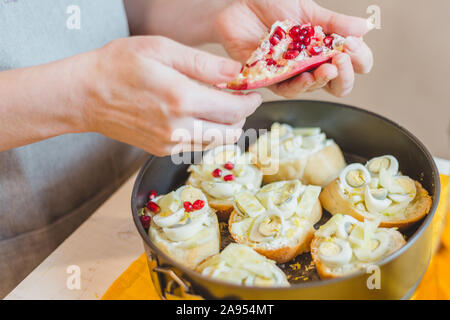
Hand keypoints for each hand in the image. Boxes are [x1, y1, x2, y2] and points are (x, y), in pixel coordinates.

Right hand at [77, 36, 261, 155]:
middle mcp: (178, 128)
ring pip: (216, 142)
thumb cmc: (118, 65)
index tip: (254, 92)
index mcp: (181, 99)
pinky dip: (207, 133)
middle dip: (242, 115)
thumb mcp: (161, 50)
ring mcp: (169, 144)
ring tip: (218, 105)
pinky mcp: (162, 151)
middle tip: (239, 98)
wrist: (84, 96)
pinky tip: (198, 115)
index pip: (233, 109)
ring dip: (226, 126)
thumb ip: (203, 63)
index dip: (250, 101)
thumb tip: (236, 71)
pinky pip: (197, 146)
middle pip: (231, 132)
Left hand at [215, 0, 373, 97]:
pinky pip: (286, 89)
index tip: (354, 46)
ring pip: (313, 88)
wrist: (241, 4)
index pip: (353, 64)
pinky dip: (297, 84)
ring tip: (327, 69)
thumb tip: (365, 27)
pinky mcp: (269, 78)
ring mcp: (291, 73)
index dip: (359, 59)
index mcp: (325, 48)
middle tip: (342, 60)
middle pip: (337, 84)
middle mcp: (311, 64)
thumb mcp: (308, 10)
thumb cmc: (272, 7)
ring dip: (322, 81)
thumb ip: (334, 22)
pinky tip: (305, 76)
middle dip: (345, 76)